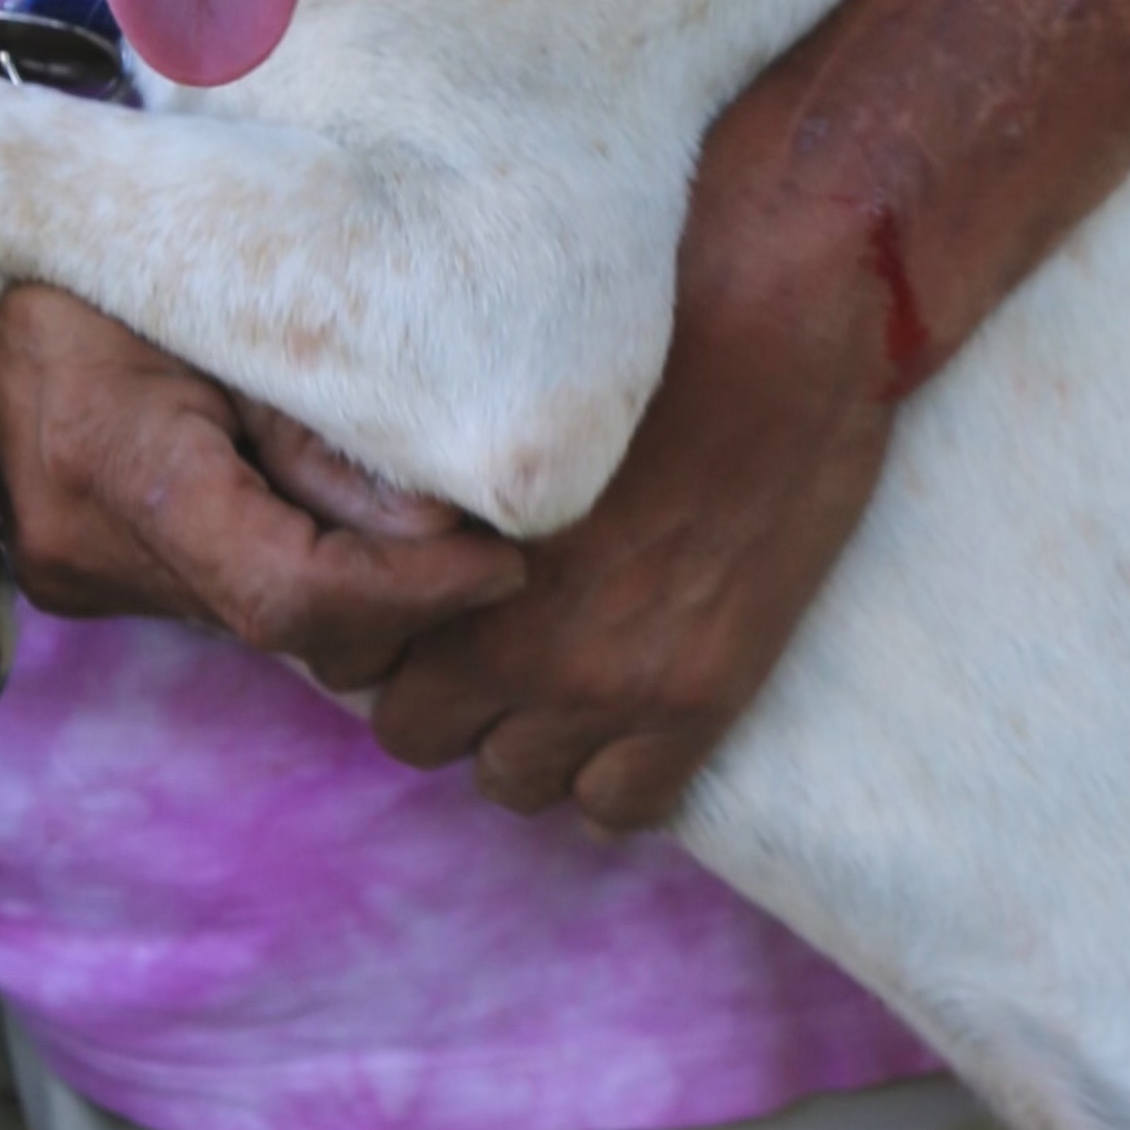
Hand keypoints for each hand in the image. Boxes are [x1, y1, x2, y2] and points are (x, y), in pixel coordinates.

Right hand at [0, 284, 525, 660]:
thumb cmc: (101, 255)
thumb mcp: (225, 309)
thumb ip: (322, 427)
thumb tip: (439, 528)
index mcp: (115, 465)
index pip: (294, 590)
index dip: (416, 592)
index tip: (505, 560)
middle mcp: (84, 549)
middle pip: (283, 623)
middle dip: (399, 597)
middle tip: (489, 535)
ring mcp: (73, 574)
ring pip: (256, 620)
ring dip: (349, 584)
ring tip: (422, 508)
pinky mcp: (79, 574)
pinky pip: (218, 593)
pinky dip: (290, 563)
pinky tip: (329, 500)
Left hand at [360, 84, 906, 832]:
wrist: (782, 319)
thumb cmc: (643, 329)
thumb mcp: (497, 406)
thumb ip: (440, 489)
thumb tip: (400, 530)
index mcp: (441, 551)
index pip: (347, 656)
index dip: (386, 635)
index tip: (425, 608)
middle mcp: (508, 630)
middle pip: (415, 732)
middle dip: (447, 697)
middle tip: (494, 647)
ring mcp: (603, 677)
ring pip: (509, 783)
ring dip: (529, 742)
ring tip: (569, 684)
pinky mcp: (698, 699)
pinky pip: (619, 809)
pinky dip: (619, 780)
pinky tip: (639, 722)